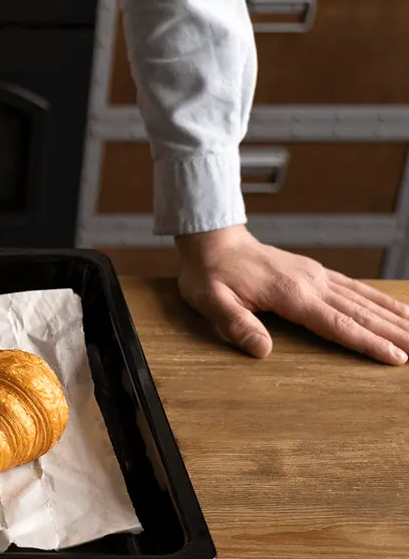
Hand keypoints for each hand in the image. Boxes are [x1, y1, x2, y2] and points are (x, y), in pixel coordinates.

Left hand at [175, 225, 408, 364]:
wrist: (214, 241)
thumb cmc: (210, 274)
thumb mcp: (211, 301)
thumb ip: (236, 325)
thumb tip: (263, 351)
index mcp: (290, 294)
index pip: (337, 324)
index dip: (368, 343)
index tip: (396, 359)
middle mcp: (312, 283)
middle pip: (361, 313)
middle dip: (395, 334)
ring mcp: (317, 276)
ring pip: (365, 300)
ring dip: (396, 318)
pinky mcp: (316, 273)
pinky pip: (356, 288)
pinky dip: (381, 300)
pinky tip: (400, 310)